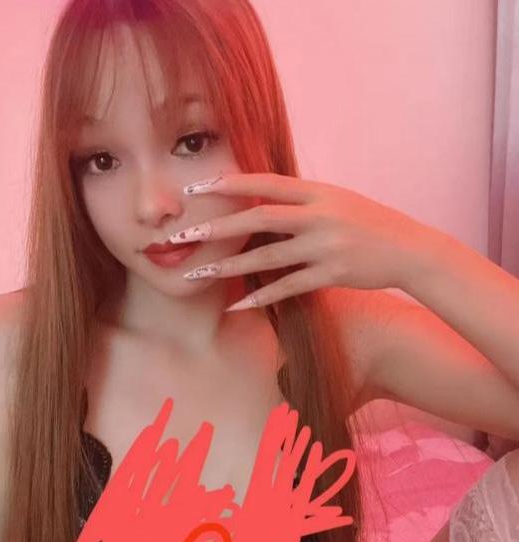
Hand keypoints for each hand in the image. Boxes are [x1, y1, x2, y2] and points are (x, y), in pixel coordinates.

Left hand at [173, 172, 435, 310]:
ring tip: (199, 273)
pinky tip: (238, 304)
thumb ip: (301, 201)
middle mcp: (319, 215)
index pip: (265, 182)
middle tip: (185, 235)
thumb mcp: (337, 201)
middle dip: (218, 226)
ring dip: (230, 265)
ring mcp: (325, 246)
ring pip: (268, 255)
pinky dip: (261, 296)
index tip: (197, 188)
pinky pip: (288, 287)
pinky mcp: (331, 274)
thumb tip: (263, 201)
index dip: (229, 183)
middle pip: (259, 217)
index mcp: (318, 192)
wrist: (409, 249)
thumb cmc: (369, 223)